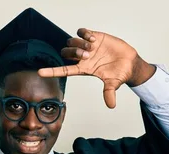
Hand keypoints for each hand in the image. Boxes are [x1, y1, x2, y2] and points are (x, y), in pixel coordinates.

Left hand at [38, 28, 155, 108]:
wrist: (129, 62)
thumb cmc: (119, 74)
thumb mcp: (113, 84)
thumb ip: (109, 93)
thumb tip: (111, 106)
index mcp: (83, 69)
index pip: (63, 70)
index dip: (51, 71)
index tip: (39, 72)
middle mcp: (82, 58)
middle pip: (66, 52)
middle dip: (73, 52)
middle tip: (88, 54)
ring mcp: (87, 46)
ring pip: (71, 41)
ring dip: (80, 43)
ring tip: (92, 47)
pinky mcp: (94, 37)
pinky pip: (81, 32)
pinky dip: (85, 34)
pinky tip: (93, 39)